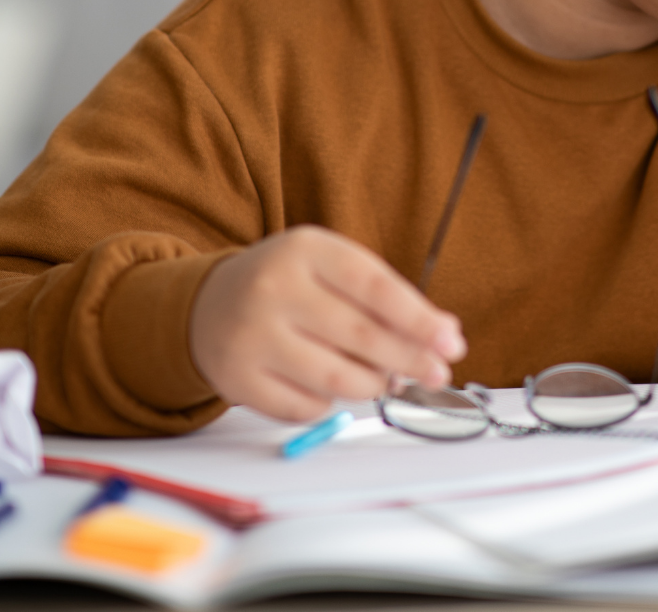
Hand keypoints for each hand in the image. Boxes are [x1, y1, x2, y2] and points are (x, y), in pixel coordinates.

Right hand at [189, 225, 466, 422]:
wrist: (208, 306)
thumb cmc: (289, 286)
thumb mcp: (331, 270)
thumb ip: (385, 297)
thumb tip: (444, 335)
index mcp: (305, 250)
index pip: (373, 286)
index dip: (418, 318)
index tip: (450, 342)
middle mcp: (274, 289)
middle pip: (360, 336)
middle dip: (409, 360)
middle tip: (436, 373)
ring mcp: (252, 336)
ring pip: (337, 379)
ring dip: (373, 385)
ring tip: (384, 379)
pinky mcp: (238, 380)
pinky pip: (306, 406)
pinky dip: (330, 403)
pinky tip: (331, 386)